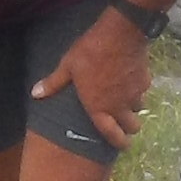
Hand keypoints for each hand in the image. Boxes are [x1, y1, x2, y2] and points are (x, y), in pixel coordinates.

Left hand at [35, 2, 154, 148]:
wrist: (120, 34)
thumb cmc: (90, 53)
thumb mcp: (68, 67)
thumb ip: (54, 83)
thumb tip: (35, 94)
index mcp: (99, 108)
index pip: (112, 134)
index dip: (119, 142)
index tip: (123, 146)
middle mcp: (119, 106)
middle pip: (132, 126)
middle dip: (129, 128)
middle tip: (125, 124)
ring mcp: (135, 94)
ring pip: (138, 108)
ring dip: (133, 108)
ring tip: (125, 101)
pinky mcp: (145, 81)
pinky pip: (142, 91)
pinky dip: (138, 90)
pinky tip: (131, 81)